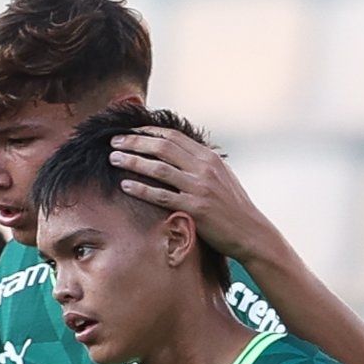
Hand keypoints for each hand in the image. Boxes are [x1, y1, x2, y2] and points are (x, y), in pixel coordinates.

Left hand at [109, 128, 274, 261]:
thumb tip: (179, 152)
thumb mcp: (222, 176)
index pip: (174, 137)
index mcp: (210, 158)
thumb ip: (201, 163)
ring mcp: (199, 188)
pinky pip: (161, 196)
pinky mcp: (194, 209)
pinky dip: (141, 189)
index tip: (130, 131)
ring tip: (113, 158)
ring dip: (132, 161)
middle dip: (134, 142)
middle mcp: (204, 169)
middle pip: (162, 147)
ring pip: (158, 168)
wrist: (250, 232)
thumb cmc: (234, 206)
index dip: (148, 132)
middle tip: (113, 141)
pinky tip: (125, 184)